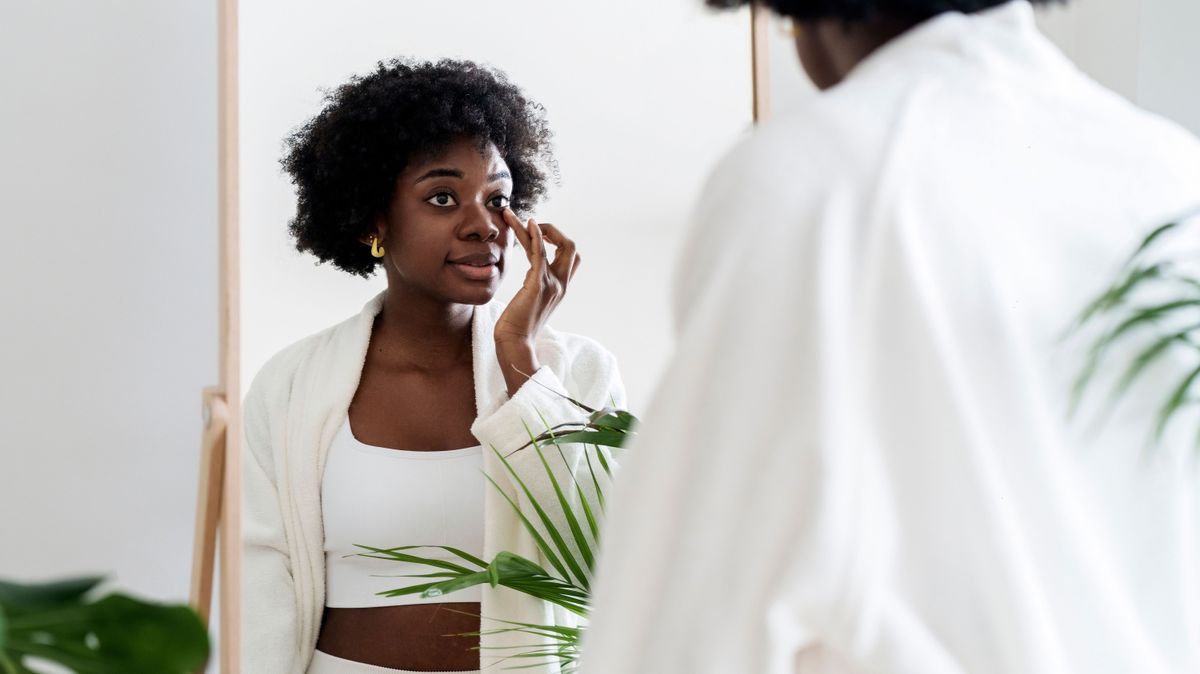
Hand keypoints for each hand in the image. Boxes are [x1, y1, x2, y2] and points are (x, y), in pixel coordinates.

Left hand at [494, 208, 580, 393]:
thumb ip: (535, 287)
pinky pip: (540, 253)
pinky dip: (535, 236)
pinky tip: (527, 223)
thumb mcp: (531, 302)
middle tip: (533, 227)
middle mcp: (560, 284)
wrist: (515, 343)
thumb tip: (529, 277)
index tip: (537, 236)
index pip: (571, 258)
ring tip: (511, 216)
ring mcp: (551, 283)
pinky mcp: (537, 283)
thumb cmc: (517, 327)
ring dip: (533, 227)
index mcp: (560, 288)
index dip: (558, 242)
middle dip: (554, 232)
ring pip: (554, 245)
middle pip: (571, 249)